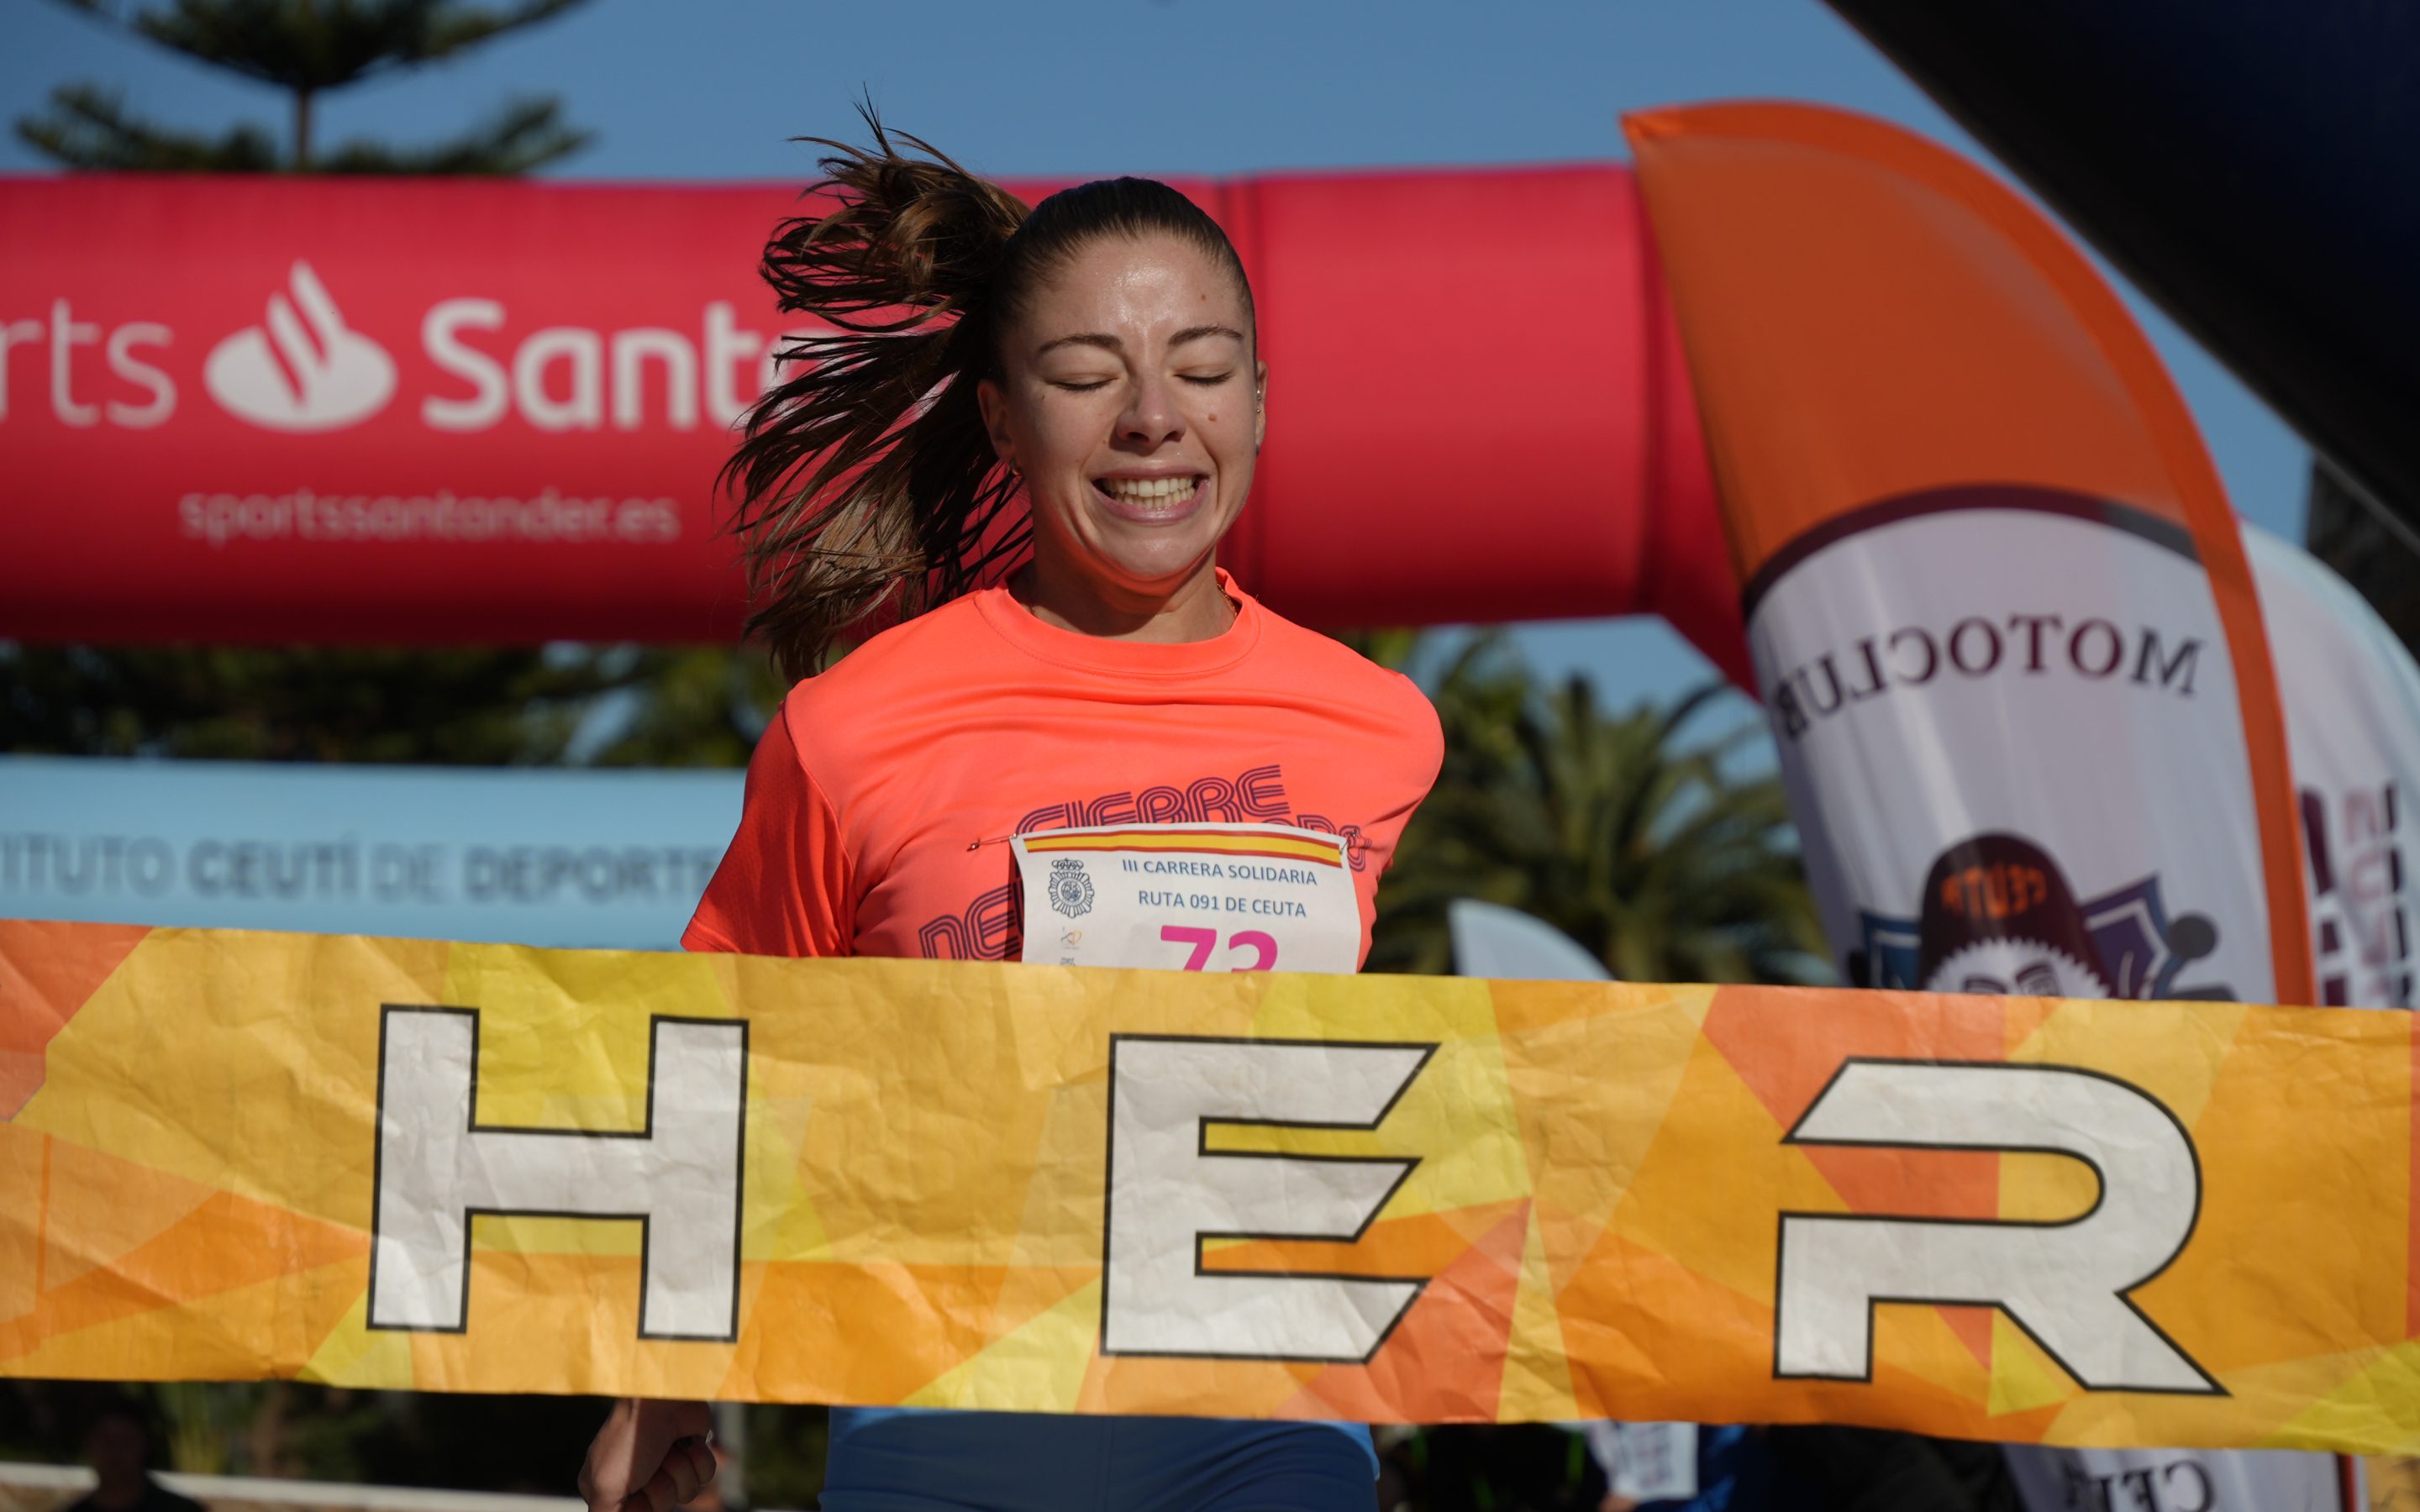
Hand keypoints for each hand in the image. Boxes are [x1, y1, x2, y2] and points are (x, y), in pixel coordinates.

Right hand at [579, 1398, 716, 1511]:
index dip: (643, 1508)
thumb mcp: (604, 1489)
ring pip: (687, 1493)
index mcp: (611, 1487)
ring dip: (680, 1470)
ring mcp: (667, 1463)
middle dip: (662, 1487)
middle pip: (662, 1507)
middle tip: (651, 1465)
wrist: (659, 1397)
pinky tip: (686, 1441)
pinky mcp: (691, 1450)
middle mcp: (639, 1477)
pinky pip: (705, 1475)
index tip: (637, 1492)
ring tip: (668, 1450)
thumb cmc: (628, 1440)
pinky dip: (698, 1459)